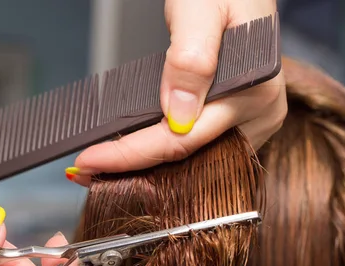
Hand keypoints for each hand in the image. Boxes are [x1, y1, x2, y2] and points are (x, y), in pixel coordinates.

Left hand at [65, 0, 286, 184]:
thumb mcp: (202, 10)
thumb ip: (191, 60)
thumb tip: (178, 115)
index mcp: (255, 95)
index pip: (184, 139)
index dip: (133, 154)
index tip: (91, 161)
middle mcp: (258, 116)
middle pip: (187, 157)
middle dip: (134, 166)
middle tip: (86, 171)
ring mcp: (250, 120)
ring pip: (191, 155)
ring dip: (146, 163)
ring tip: (103, 165)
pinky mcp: (238, 117)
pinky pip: (197, 142)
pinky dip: (162, 147)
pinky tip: (135, 150)